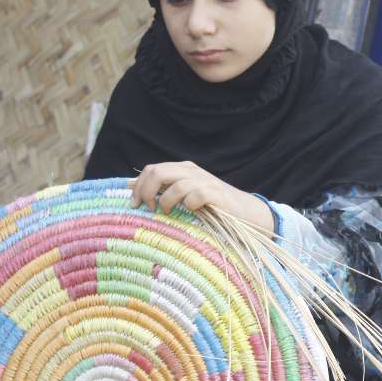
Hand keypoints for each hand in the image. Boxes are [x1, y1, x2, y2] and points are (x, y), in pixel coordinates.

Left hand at [129, 162, 274, 235]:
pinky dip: (189, 205)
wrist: (247, 211)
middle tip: (147, 208)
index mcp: (183, 169)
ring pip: (175, 184)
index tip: (134, 204)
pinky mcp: (217, 194)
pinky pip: (196, 196)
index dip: (138, 186)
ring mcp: (205, 181)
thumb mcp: (188, 195)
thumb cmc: (213, 207)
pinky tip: (191, 211)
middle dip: (146, 191)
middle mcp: (192, 172)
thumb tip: (138, 195)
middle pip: (158, 172)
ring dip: (165, 201)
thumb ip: (167, 191)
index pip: (151, 169)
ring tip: (166, 212)